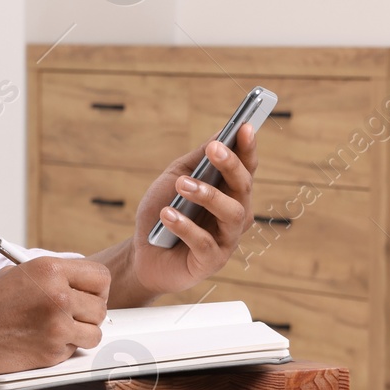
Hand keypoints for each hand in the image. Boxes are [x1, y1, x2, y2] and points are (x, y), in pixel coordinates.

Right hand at [0, 256, 110, 379]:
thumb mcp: (18, 273)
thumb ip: (51, 276)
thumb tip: (75, 282)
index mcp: (50, 270)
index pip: (100, 277)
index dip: (97, 289)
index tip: (89, 295)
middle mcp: (58, 296)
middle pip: (101, 307)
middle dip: (89, 313)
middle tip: (73, 316)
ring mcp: (57, 326)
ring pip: (95, 333)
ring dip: (82, 334)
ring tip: (60, 330)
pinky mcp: (52, 352)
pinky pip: (75, 351)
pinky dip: (64, 349)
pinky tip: (43, 342)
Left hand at [128, 122, 257, 295]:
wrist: (142, 253)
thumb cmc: (162, 212)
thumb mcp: (174, 178)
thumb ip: (197, 160)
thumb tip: (221, 134)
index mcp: (229, 192)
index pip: (246, 167)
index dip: (248, 148)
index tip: (245, 126)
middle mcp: (235, 214)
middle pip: (243, 186)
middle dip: (231, 165)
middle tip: (214, 148)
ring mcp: (226, 239)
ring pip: (232, 214)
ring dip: (207, 195)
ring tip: (181, 185)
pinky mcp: (211, 262)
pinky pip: (205, 243)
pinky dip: (185, 227)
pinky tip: (167, 215)